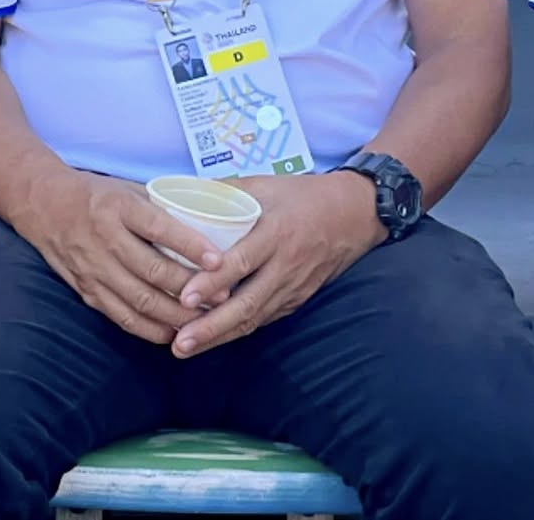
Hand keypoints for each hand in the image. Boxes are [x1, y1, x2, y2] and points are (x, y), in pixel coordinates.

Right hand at [12, 172, 222, 344]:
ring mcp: (95, 269)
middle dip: (192, 289)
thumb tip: (210, 217)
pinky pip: (122, 316)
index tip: (220, 260)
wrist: (43, 205)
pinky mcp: (87, 290)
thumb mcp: (128, 189)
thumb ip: (162, 206)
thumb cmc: (96, 194)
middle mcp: (106, 239)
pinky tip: (172, 332)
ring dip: (176, 315)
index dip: (192, 246)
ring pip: (141, 300)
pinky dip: (149, 329)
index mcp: (120, 208)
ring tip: (205, 320)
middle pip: (154, 272)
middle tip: (223, 297)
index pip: (161, 229)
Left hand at [170, 171, 384, 359]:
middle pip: (247, 303)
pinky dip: (238, 331)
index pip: (242, 262)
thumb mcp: (266, 184)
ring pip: (254, 318)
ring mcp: (293, 287)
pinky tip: (212, 339)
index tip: (185, 298)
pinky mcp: (297, 299)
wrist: (354, 214)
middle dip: (211, 327)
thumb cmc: (304, 196)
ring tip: (185, 348)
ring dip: (219, 336)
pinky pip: (264, 319)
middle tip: (179, 343)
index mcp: (276, 233)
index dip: (213, 282)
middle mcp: (285, 265)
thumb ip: (226, 191)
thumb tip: (181, 193)